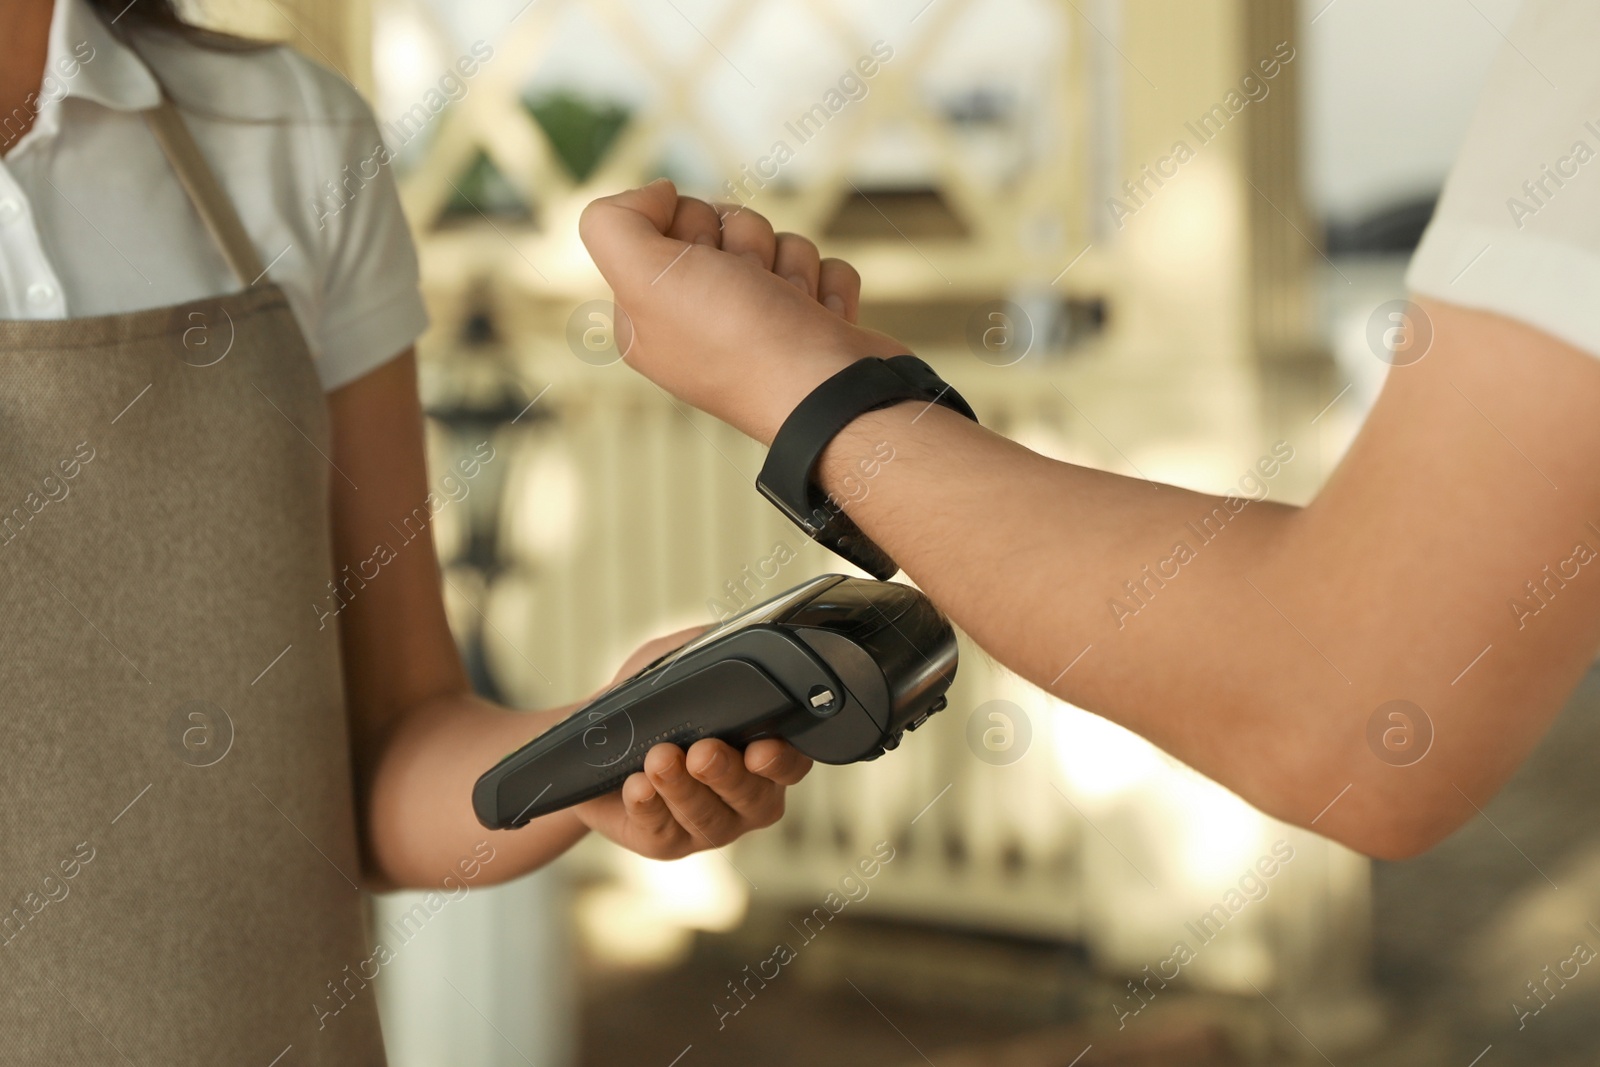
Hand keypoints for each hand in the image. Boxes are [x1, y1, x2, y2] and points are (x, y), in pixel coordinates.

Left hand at [572, 628, 813, 858]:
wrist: (592, 737)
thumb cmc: (648, 698)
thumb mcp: (675, 660)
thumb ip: (708, 646)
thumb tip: (730, 635)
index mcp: (761, 753)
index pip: (791, 765)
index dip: (783, 762)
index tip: (761, 749)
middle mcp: (744, 796)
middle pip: (753, 799)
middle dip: (727, 775)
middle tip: (701, 751)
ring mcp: (708, 825)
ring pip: (708, 820)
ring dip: (683, 790)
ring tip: (658, 760)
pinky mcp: (665, 842)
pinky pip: (663, 832)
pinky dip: (649, 808)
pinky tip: (636, 788)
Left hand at [579, 180, 908, 442]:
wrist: (829, 392)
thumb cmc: (736, 338)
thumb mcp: (642, 276)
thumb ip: (613, 222)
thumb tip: (658, 193)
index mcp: (648, 314)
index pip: (663, 222)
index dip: (688, 228)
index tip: (699, 264)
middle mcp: (698, 321)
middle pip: (722, 224)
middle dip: (745, 244)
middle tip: (750, 286)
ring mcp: (759, 325)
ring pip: (778, 240)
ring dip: (793, 264)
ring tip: (791, 309)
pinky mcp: (810, 325)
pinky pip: (824, 265)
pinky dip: (829, 285)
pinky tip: (821, 319)